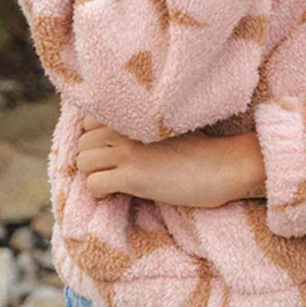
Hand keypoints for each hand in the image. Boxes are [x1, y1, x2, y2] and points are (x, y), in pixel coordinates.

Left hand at [75, 116, 257, 209]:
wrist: (223, 166)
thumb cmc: (201, 148)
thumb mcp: (166, 126)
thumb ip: (140, 125)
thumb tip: (118, 137)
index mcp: (134, 114)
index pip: (88, 121)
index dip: (95, 138)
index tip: (109, 151)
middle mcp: (126, 129)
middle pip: (83, 142)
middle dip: (93, 158)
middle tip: (113, 170)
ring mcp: (128, 152)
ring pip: (83, 162)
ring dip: (94, 174)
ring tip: (114, 181)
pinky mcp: (132, 177)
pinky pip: (93, 184)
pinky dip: (100, 191)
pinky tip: (117, 192)